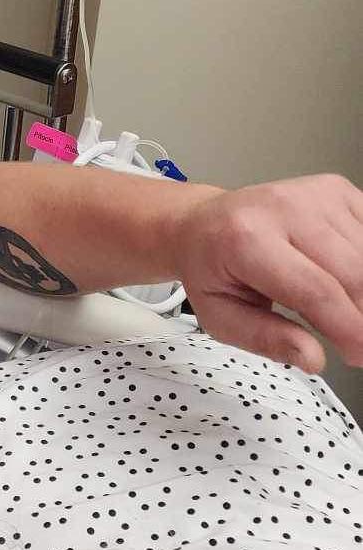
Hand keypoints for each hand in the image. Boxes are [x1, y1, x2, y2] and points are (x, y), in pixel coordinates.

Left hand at [173, 174, 362, 372]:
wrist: (202, 223)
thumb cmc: (210, 268)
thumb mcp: (219, 315)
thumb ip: (265, 339)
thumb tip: (312, 358)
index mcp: (246, 240)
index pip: (316, 291)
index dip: (349, 329)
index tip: (360, 354)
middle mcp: (283, 208)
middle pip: (353, 275)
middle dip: (362, 317)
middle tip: (356, 342)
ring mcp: (313, 195)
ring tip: (345, 313)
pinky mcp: (335, 190)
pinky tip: (348, 282)